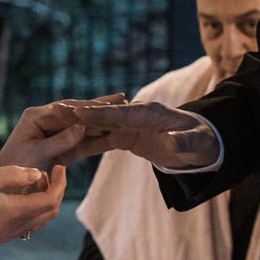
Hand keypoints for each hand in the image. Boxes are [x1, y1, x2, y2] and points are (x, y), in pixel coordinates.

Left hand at [0, 93, 127, 168]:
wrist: (3, 185)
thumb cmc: (14, 167)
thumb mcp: (37, 154)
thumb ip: (60, 141)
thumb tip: (82, 126)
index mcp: (37, 116)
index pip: (69, 108)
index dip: (90, 106)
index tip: (110, 102)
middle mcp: (45, 119)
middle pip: (77, 111)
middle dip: (100, 106)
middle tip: (122, 98)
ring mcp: (52, 131)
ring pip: (81, 124)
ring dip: (101, 119)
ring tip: (122, 110)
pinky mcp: (57, 146)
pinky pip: (79, 140)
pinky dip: (95, 137)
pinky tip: (111, 132)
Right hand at [0, 164, 66, 243]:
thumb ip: (15, 175)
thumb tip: (37, 174)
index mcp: (13, 213)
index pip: (50, 201)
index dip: (60, 183)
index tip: (60, 166)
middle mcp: (13, 229)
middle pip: (49, 213)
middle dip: (57, 191)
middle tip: (53, 171)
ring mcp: (6, 236)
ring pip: (40, 221)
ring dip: (45, 202)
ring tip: (37, 181)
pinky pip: (27, 226)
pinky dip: (33, 210)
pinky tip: (23, 195)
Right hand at [62, 101, 218, 168]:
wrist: (204, 143)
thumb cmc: (203, 142)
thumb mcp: (197, 144)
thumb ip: (183, 143)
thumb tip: (171, 143)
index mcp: (151, 114)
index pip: (120, 114)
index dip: (99, 114)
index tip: (77, 112)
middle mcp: (137, 116)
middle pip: (104, 116)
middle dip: (80, 115)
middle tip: (54, 112)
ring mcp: (131, 125)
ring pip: (100, 126)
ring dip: (79, 128)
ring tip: (54, 129)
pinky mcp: (129, 136)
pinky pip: (104, 139)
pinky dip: (88, 142)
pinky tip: (70, 147)